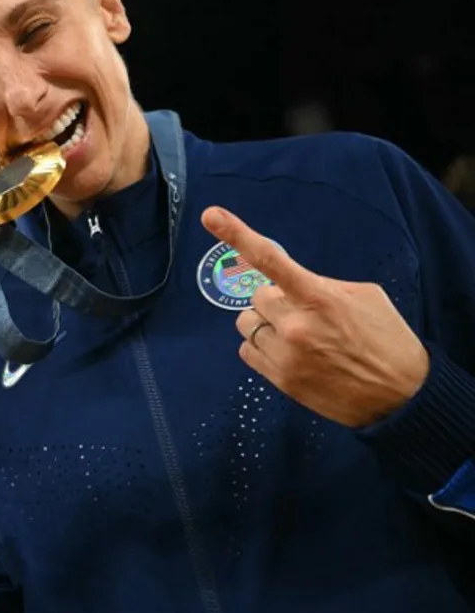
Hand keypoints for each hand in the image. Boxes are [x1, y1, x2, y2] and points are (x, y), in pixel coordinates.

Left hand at [202, 206, 428, 427]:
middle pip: (257, 296)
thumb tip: (289, 282)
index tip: (211, 216)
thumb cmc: (387, 339)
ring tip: (297, 336)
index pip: (270, 260)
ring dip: (266, 324)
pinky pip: (247, 350)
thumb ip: (322, 285)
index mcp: (319, 297)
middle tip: (303, 313)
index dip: (237, 235)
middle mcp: (296, 325)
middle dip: (276, 300)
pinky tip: (290, 353)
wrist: (402, 396)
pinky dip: (262, 347)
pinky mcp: (280, 380)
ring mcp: (285, 355)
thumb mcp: (364, 297)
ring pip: (247, 323)